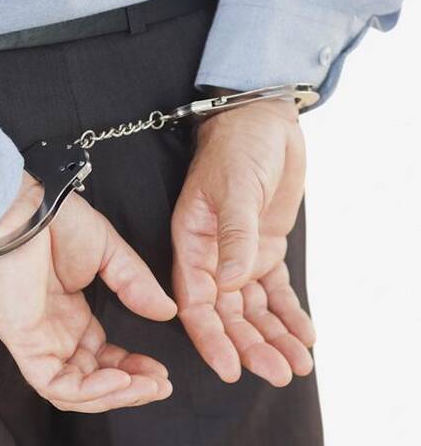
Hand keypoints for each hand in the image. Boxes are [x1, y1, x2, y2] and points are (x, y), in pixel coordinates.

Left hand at [0, 171, 176, 411]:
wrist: (27, 207)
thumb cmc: (57, 221)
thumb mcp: (109, 252)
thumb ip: (135, 285)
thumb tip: (166, 310)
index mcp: (71, 311)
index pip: (102, 356)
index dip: (133, 367)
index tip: (160, 370)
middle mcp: (55, 329)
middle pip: (92, 378)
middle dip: (130, 386)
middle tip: (160, 385)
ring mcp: (38, 338)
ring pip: (73, 390)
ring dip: (115, 394)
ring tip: (146, 386)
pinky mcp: (24, 340)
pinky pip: (54, 383)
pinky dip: (90, 390)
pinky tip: (119, 379)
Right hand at [171, 97, 315, 386]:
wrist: (263, 124)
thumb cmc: (237, 148)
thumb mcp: (234, 188)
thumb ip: (233, 235)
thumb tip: (231, 283)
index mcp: (191, 241)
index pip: (196, 299)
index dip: (210, 336)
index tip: (230, 367)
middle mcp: (212, 255)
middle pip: (228, 312)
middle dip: (250, 344)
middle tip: (278, 372)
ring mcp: (240, 254)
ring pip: (253, 307)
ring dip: (272, 336)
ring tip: (296, 364)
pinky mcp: (266, 249)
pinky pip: (275, 290)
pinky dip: (289, 313)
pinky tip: (304, 334)